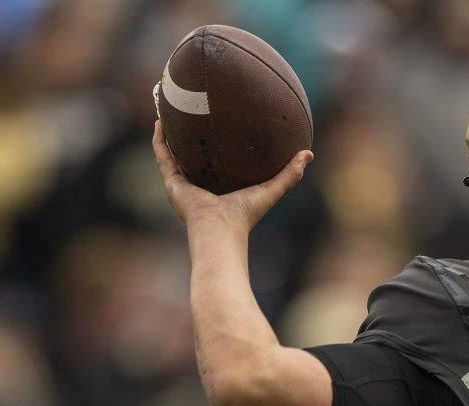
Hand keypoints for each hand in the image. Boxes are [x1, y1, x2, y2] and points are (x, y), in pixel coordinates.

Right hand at [152, 120, 312, 231]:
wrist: (220, 228)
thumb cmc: (246, 214)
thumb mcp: (272, 189)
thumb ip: (290, 174)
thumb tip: (309, 153)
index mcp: (221, 188)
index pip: (219, 164)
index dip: (220, 147)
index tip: (224, 127)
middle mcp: (200, 185)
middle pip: (194, 157)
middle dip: (192, 138)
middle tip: (194, 115)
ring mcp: (183, 184)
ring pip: (173, 154)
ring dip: (170, 135)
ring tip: (170, 113)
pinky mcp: (171, 182)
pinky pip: (162, 156)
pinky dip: (160, 140)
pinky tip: (161, 121)